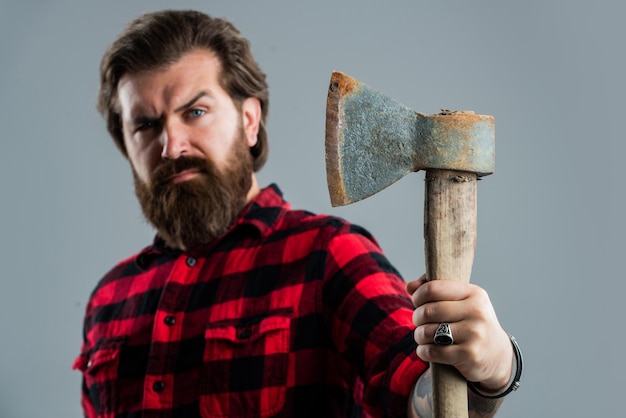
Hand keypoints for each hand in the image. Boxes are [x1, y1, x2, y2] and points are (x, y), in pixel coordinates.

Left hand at [406, 275, 512, 390]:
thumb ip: (436, 290)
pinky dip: (423, 351)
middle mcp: (477, 311)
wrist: (497, 356)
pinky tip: (426, 350)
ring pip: (427, 332)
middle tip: (419, 323)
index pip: (433, 288)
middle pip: (428, 311)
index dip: (418, 296)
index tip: (417, 302)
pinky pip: (432, 351)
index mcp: (474, 294)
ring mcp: (474, 334)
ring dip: (419, 336)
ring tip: (423, 337)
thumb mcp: (462, 302)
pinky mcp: (469, 355)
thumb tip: (410, 286)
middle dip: (417, 318)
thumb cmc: (472, 324)